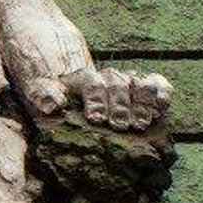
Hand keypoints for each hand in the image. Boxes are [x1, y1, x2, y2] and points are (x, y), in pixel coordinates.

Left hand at [26, 67, 170, 131]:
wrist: (73, 87)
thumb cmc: (56, 95)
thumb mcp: (39, 91)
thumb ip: (43, 94)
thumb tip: (53, 104)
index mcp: (82, 78)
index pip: (91, 84)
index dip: (95, 100)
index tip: (95, 119)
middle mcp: (107, 77)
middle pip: (117, 85)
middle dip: (119, 106)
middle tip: (119, 125)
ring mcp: (127, 80)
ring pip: (139, 84)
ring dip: (142, 104)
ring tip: (140, 123)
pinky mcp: (144, 85)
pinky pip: (158, 83)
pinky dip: (163, 92)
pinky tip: (162, 107)